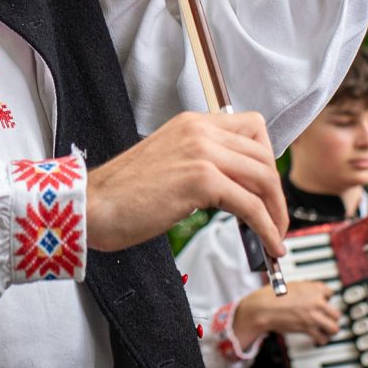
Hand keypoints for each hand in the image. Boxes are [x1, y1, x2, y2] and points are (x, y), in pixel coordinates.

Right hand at [86, 111, 286, 255]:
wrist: (91, 206)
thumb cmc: (122, 194)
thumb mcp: (169, 163)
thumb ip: (200, 162)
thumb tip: (235, 186)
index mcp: (193, 123)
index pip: (252, 128)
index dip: (266, 159)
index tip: (266, 187)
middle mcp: (200, 130)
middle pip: (264, 154)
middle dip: (275, 191)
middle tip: (274, 218)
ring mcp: (202, 152)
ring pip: (263, 177)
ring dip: (276, 211)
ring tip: (274, 236)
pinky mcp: (201, 180)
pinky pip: (251, 204)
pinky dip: (266, 227)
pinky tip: (267, 244)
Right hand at [232, 280, 340, 348]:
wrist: (265, 307)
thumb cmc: (275, 295)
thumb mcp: (295, 285)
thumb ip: (307, 289)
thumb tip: (312, 293)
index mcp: (315, 288)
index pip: (331, 293)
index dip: (326, 299)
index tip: (324, 302)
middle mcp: (317, 301)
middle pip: (337, 313)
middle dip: (332, 317)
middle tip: (328, 318)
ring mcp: (314, 316)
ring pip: (334, 328)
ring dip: (331, 329)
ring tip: (327, 330)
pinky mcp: (308, 328)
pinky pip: (322, 338)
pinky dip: (321, 339)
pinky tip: (319, 338)